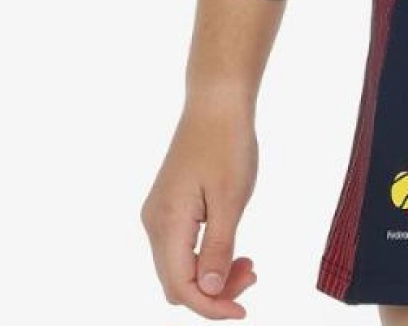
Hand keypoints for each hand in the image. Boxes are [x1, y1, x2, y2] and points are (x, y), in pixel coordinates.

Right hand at [141, 99, 259, 318]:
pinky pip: (182, 247)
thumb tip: (210, 292)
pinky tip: (232, 249)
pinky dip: (206, 256)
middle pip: (177, 281)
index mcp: (166, 224)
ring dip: (212, 275)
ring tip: (248, 263)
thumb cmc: (227, 145)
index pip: (181, 287)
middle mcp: (154, 224)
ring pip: (179, 266)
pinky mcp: (169, 206)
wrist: (216, 102)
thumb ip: (218, 247)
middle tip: (253, 276)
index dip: (211, 307)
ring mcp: (159, 215)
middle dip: (214, 292)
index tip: (244, 312)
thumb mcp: (231, 198)